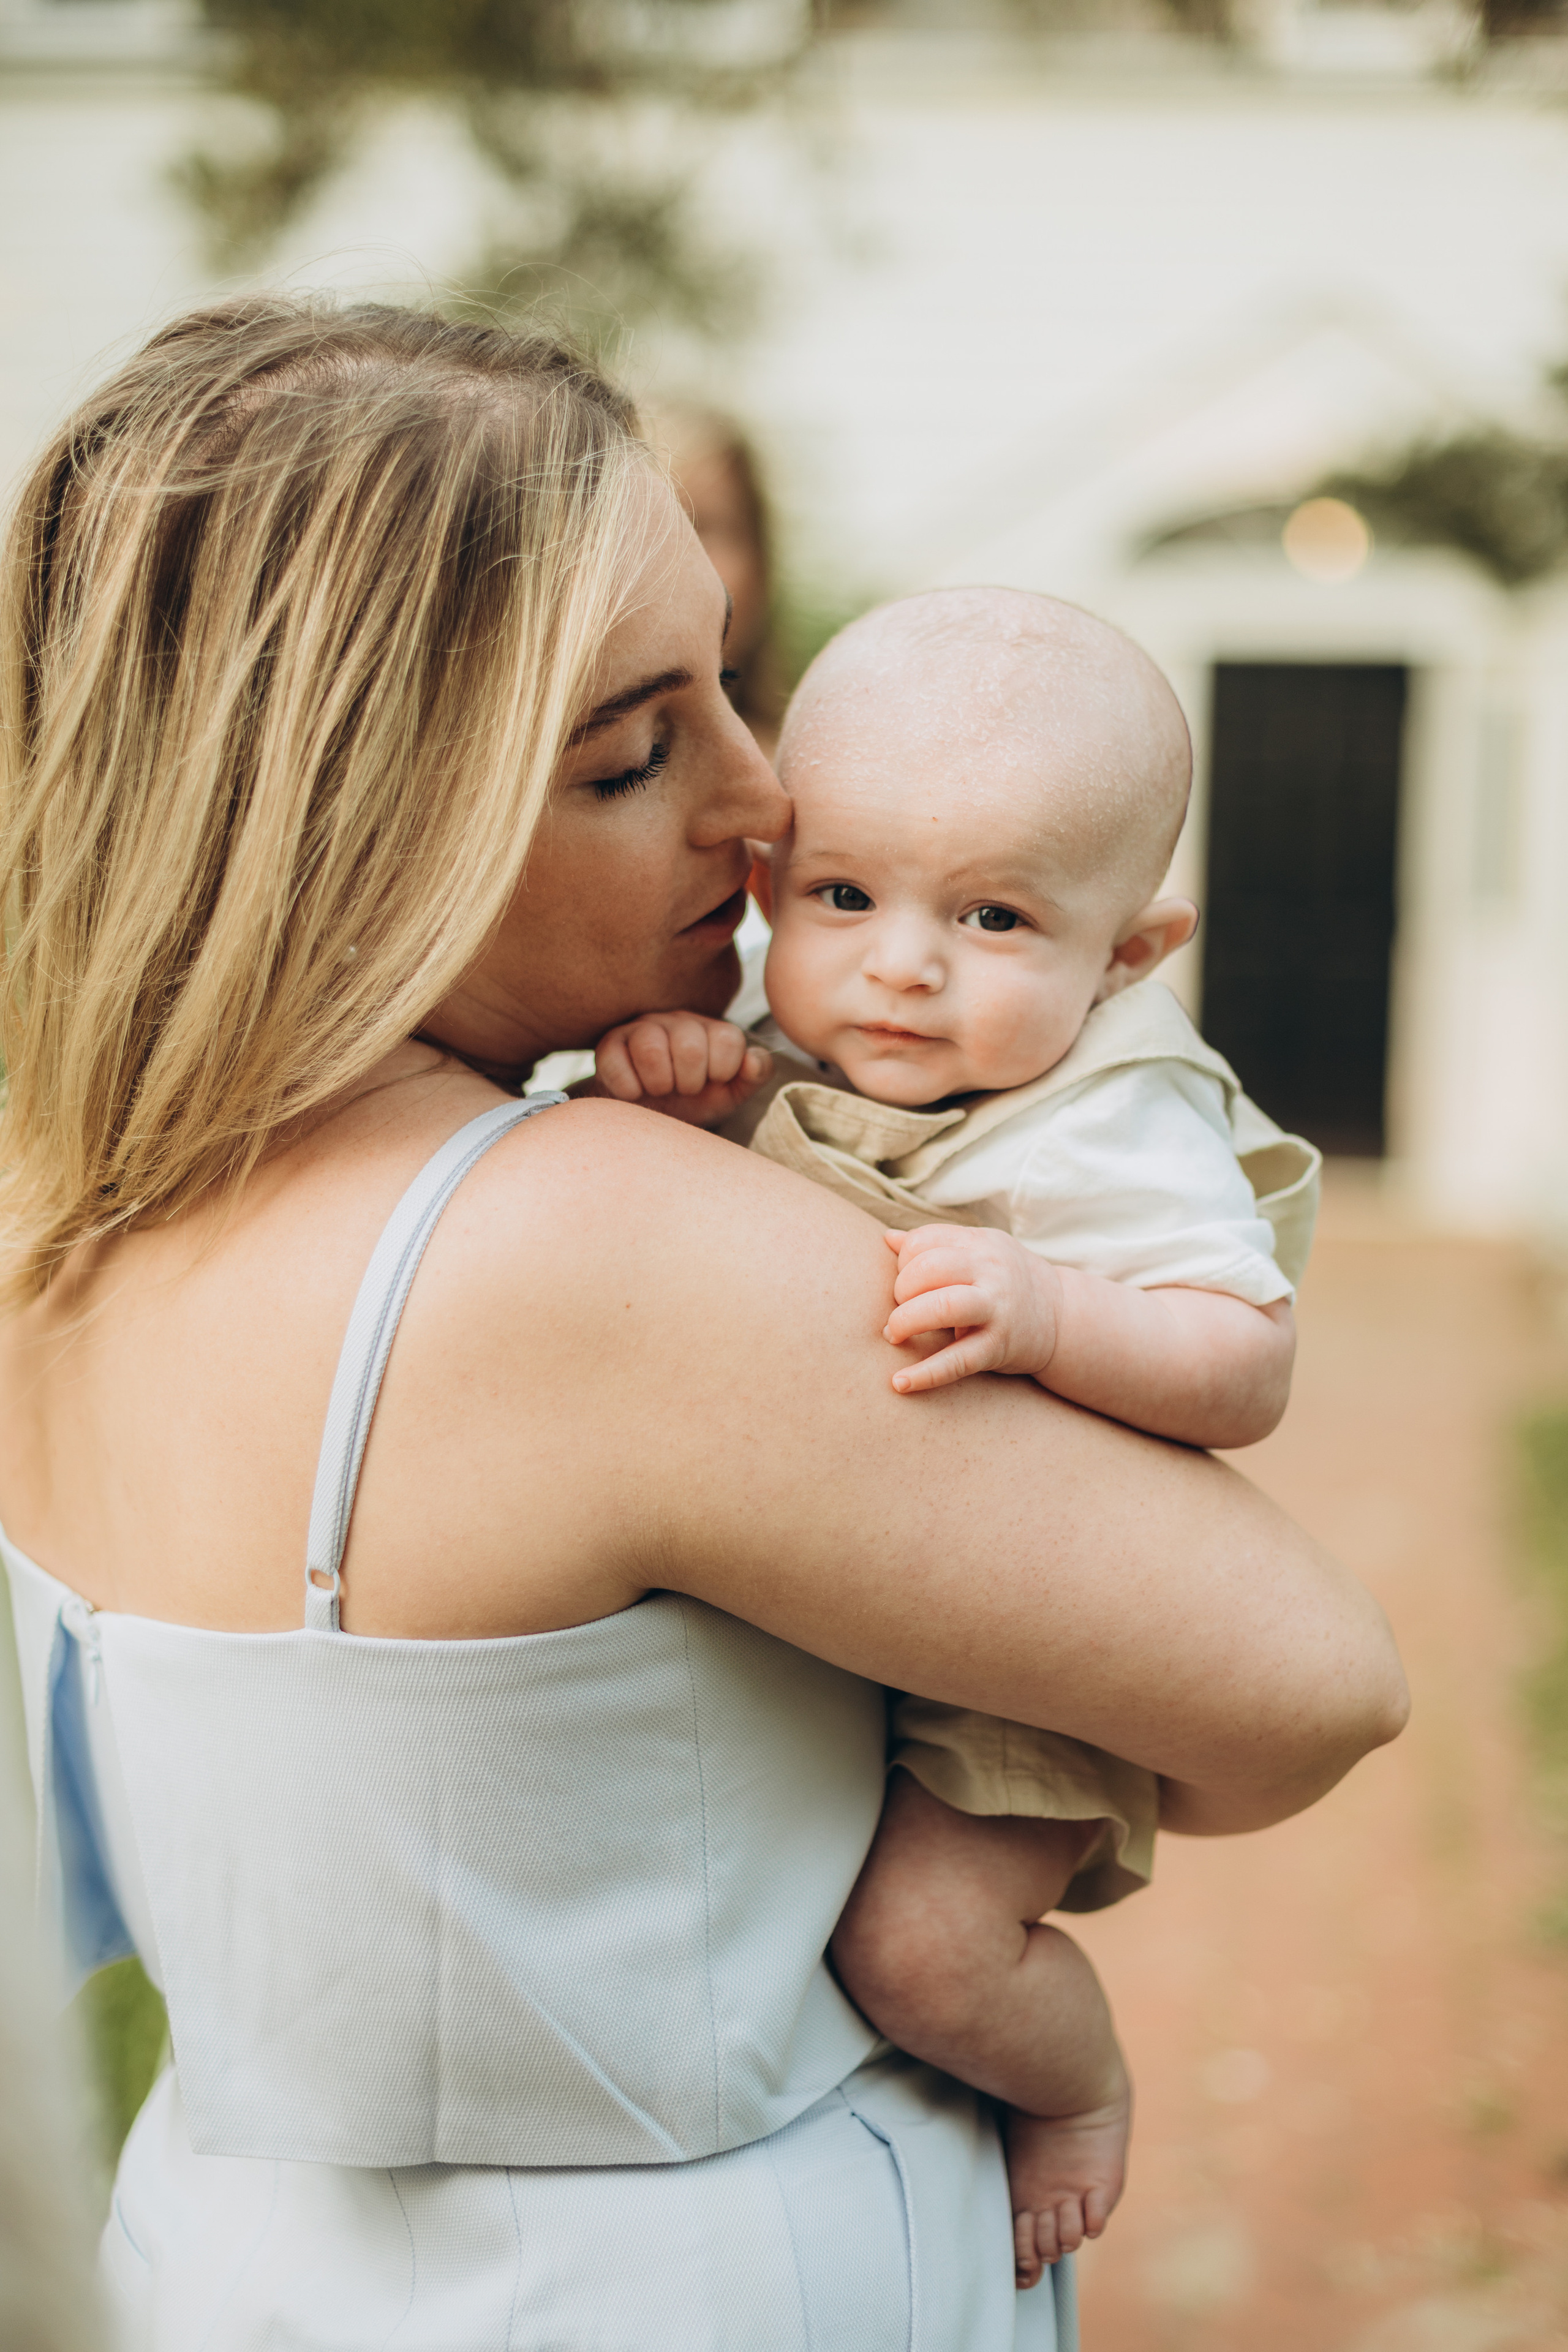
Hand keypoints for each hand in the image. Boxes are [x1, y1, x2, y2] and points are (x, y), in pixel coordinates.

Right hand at [594, 1012, 771, 1128]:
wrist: (648, 1118)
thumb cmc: (694, 1102)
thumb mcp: (731, 1093)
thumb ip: (755, 1074)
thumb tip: (754, 1060)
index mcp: (710, 1029)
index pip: (728, 1039)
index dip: (721, 1071)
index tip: (711, 1082)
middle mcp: (677, 1021)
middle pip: (689, 1045)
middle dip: (689, 1082)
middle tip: (682, 1090)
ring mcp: (641, 1029)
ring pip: (650, 1049)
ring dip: (658, 1084)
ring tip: (658, 1090)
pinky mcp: (609, 1045)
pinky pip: (615, 1062)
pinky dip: (628, 1088)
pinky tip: (634, 1094)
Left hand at [882, 1224, 1061, 1393]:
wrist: (1062, 1317)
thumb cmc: (1005, 1283)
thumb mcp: (979, 1253)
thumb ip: (937, 1245)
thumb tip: (889, 1238)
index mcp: (980, 1243)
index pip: (924, 1240)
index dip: (902, 1262)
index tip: (906, 1283)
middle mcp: (991, 1270)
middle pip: (929, 1267)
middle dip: (901, 1290)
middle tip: (900, 1310)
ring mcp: (997, 1308)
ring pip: (943, 1305)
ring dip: (906, 1321)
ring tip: (895, 1334)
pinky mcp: (999, 1346)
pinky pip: (957, 1361)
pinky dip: (924, 1374)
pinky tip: (899, 1383)